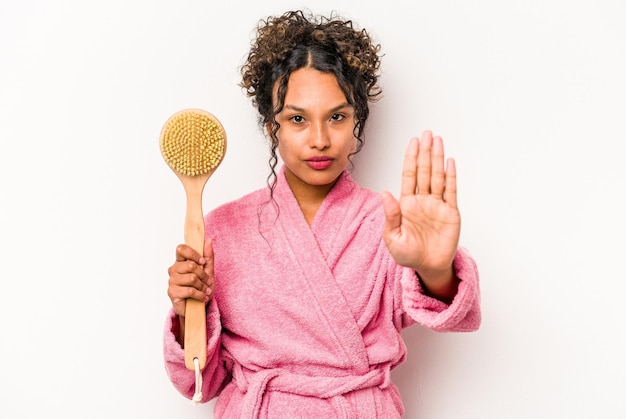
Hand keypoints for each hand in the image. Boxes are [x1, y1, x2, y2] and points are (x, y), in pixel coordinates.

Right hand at [167, 239, 214, 317]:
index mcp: (181, 261)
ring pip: (192, 278)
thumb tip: (208, 240)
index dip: (193, 253)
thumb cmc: (201, 288)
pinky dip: (200, 295)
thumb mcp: (208, 271)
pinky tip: (202, 298)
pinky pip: (189, 290)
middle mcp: (174, 269)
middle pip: (190, 265)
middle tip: (208, 282)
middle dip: (203, 275)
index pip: (181, 248)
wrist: (198, 308)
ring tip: (205, 291)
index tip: (202, 262)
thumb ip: (208, 256)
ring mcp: (172, 281)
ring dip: (203, 286)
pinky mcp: (172, 292)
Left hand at [382, 131, 460, 275]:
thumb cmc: (408, 254)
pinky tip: (450, 162)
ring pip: (437, 177)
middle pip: (424, 171)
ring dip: (438, 159)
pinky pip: (451, 191)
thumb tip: (384, 193)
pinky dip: (451, 176)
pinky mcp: (450, 213)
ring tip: (438, 141)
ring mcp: (437, 205)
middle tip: (427, 134)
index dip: (411, 158)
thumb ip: (390, 215)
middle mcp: (422, 200)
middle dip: (425, 152)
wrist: (428, 268)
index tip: (413, 142)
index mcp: (406, 204)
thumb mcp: (392, 238)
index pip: (409, 175)